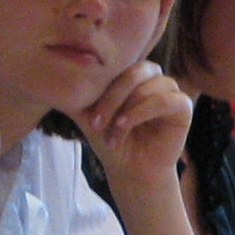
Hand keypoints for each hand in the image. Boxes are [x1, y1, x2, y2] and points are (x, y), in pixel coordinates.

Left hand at [75, 61, 195, 189]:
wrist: (130, 169)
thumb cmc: (110, 139)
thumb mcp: (87, 112)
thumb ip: (75, 92)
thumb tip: (50, 72)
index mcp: (132, 74)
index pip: (120, 64)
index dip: (102, 86)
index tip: (85, 114)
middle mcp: (154, 78)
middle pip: (136, 71)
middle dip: (112, 97)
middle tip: (96, 123)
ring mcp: (171, 91)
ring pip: (148, 86)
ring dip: (126, 110)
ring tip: (113, 132)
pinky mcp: (184, 106)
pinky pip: (165, 100)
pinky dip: (141, 112)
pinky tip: (125, 127)